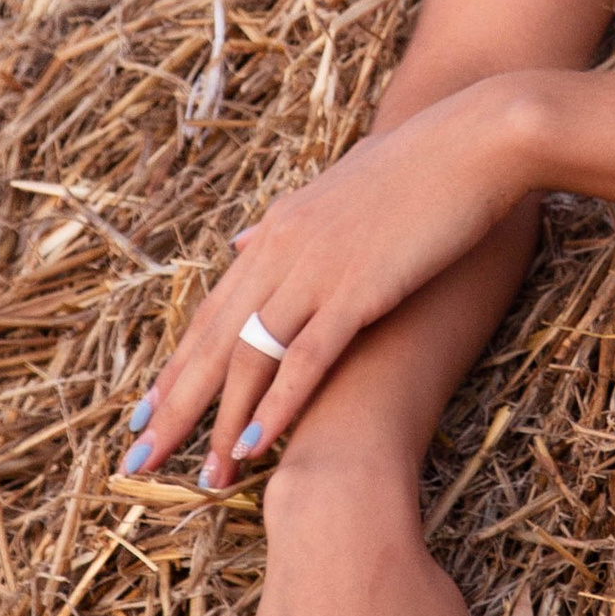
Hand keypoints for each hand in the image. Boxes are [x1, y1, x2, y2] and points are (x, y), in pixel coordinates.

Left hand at [125, 75, 544, 485]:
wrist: (477, 138)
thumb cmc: (421, 163)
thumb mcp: (338, 188)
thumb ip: (287, 223)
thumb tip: (243, 243)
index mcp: (277, 230)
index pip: (212, 313)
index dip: (177, 368)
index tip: (145, 413)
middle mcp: (281, 249)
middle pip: (213, 343)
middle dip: (173, 407)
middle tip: (137, 461)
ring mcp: (317, 269)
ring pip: (249, 358)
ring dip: (221, 423)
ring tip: (201, 477)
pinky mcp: (360, 288)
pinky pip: (306, 359)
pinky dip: (277, 407)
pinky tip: (255, 447)